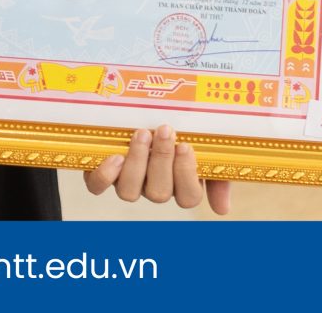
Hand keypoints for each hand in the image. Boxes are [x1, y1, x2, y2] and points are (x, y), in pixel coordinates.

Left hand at [82, 126, 231, 214]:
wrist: (141, 110)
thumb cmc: (178, 131)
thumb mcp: (203, 147)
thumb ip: (216, 173)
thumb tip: (223, 211)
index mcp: (179, 184)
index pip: (188, 196)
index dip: (186, 175)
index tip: (186, 145)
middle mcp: (153, 187)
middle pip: (159, 193)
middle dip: (162, 161)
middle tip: (165, 131)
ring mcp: (128, 183)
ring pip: (130, 192)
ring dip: (137, 162)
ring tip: (142, 134)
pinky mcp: (102, 174)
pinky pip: (99, 185)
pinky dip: (106, 175)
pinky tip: (115, 156)